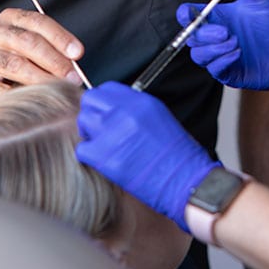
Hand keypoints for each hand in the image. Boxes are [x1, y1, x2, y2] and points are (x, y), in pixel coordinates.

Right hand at [0, 8, 84, 116]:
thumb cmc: (12, 66)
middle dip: (54, 60)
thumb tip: (75, 62)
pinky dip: (13, 94)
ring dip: (39, 79)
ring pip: (12, 63)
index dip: (60, 37)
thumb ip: (52, 52)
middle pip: (27, 41)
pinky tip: (26, 100)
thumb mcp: (32, 54)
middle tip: (71, 78)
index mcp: (9, 18)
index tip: (77, 53)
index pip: (38, 22)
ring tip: (55, 91)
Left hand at [76, 82, 219, 230]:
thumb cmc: (177, 153)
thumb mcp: (159, 117)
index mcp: (140, 102)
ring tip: (102, 145)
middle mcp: (125, 113)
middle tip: (99, 129)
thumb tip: (114, 108)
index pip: (106, 88)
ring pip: (83, 122)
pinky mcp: (106, 158)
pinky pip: (83, 150)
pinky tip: (103, 161)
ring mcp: (114, 134)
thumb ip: (134, 108)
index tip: (104, 111)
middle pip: (90, 101)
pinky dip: (89, 156)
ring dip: (89, 133)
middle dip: (91, 113)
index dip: (102, 101)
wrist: (185, 180)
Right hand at [176, 0, 268, 114]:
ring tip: (237, 43)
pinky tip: (238, 53)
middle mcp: (215, 37)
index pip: (189, 16)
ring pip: (198, 55)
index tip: (191, 14)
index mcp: (218, 17)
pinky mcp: (227, 72)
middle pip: (191, 36)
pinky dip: (222, 61)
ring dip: (214, 49)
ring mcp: (219, 55)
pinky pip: (213, 69)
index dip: (185, 15)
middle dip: (204, 34)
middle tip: (225, 32)